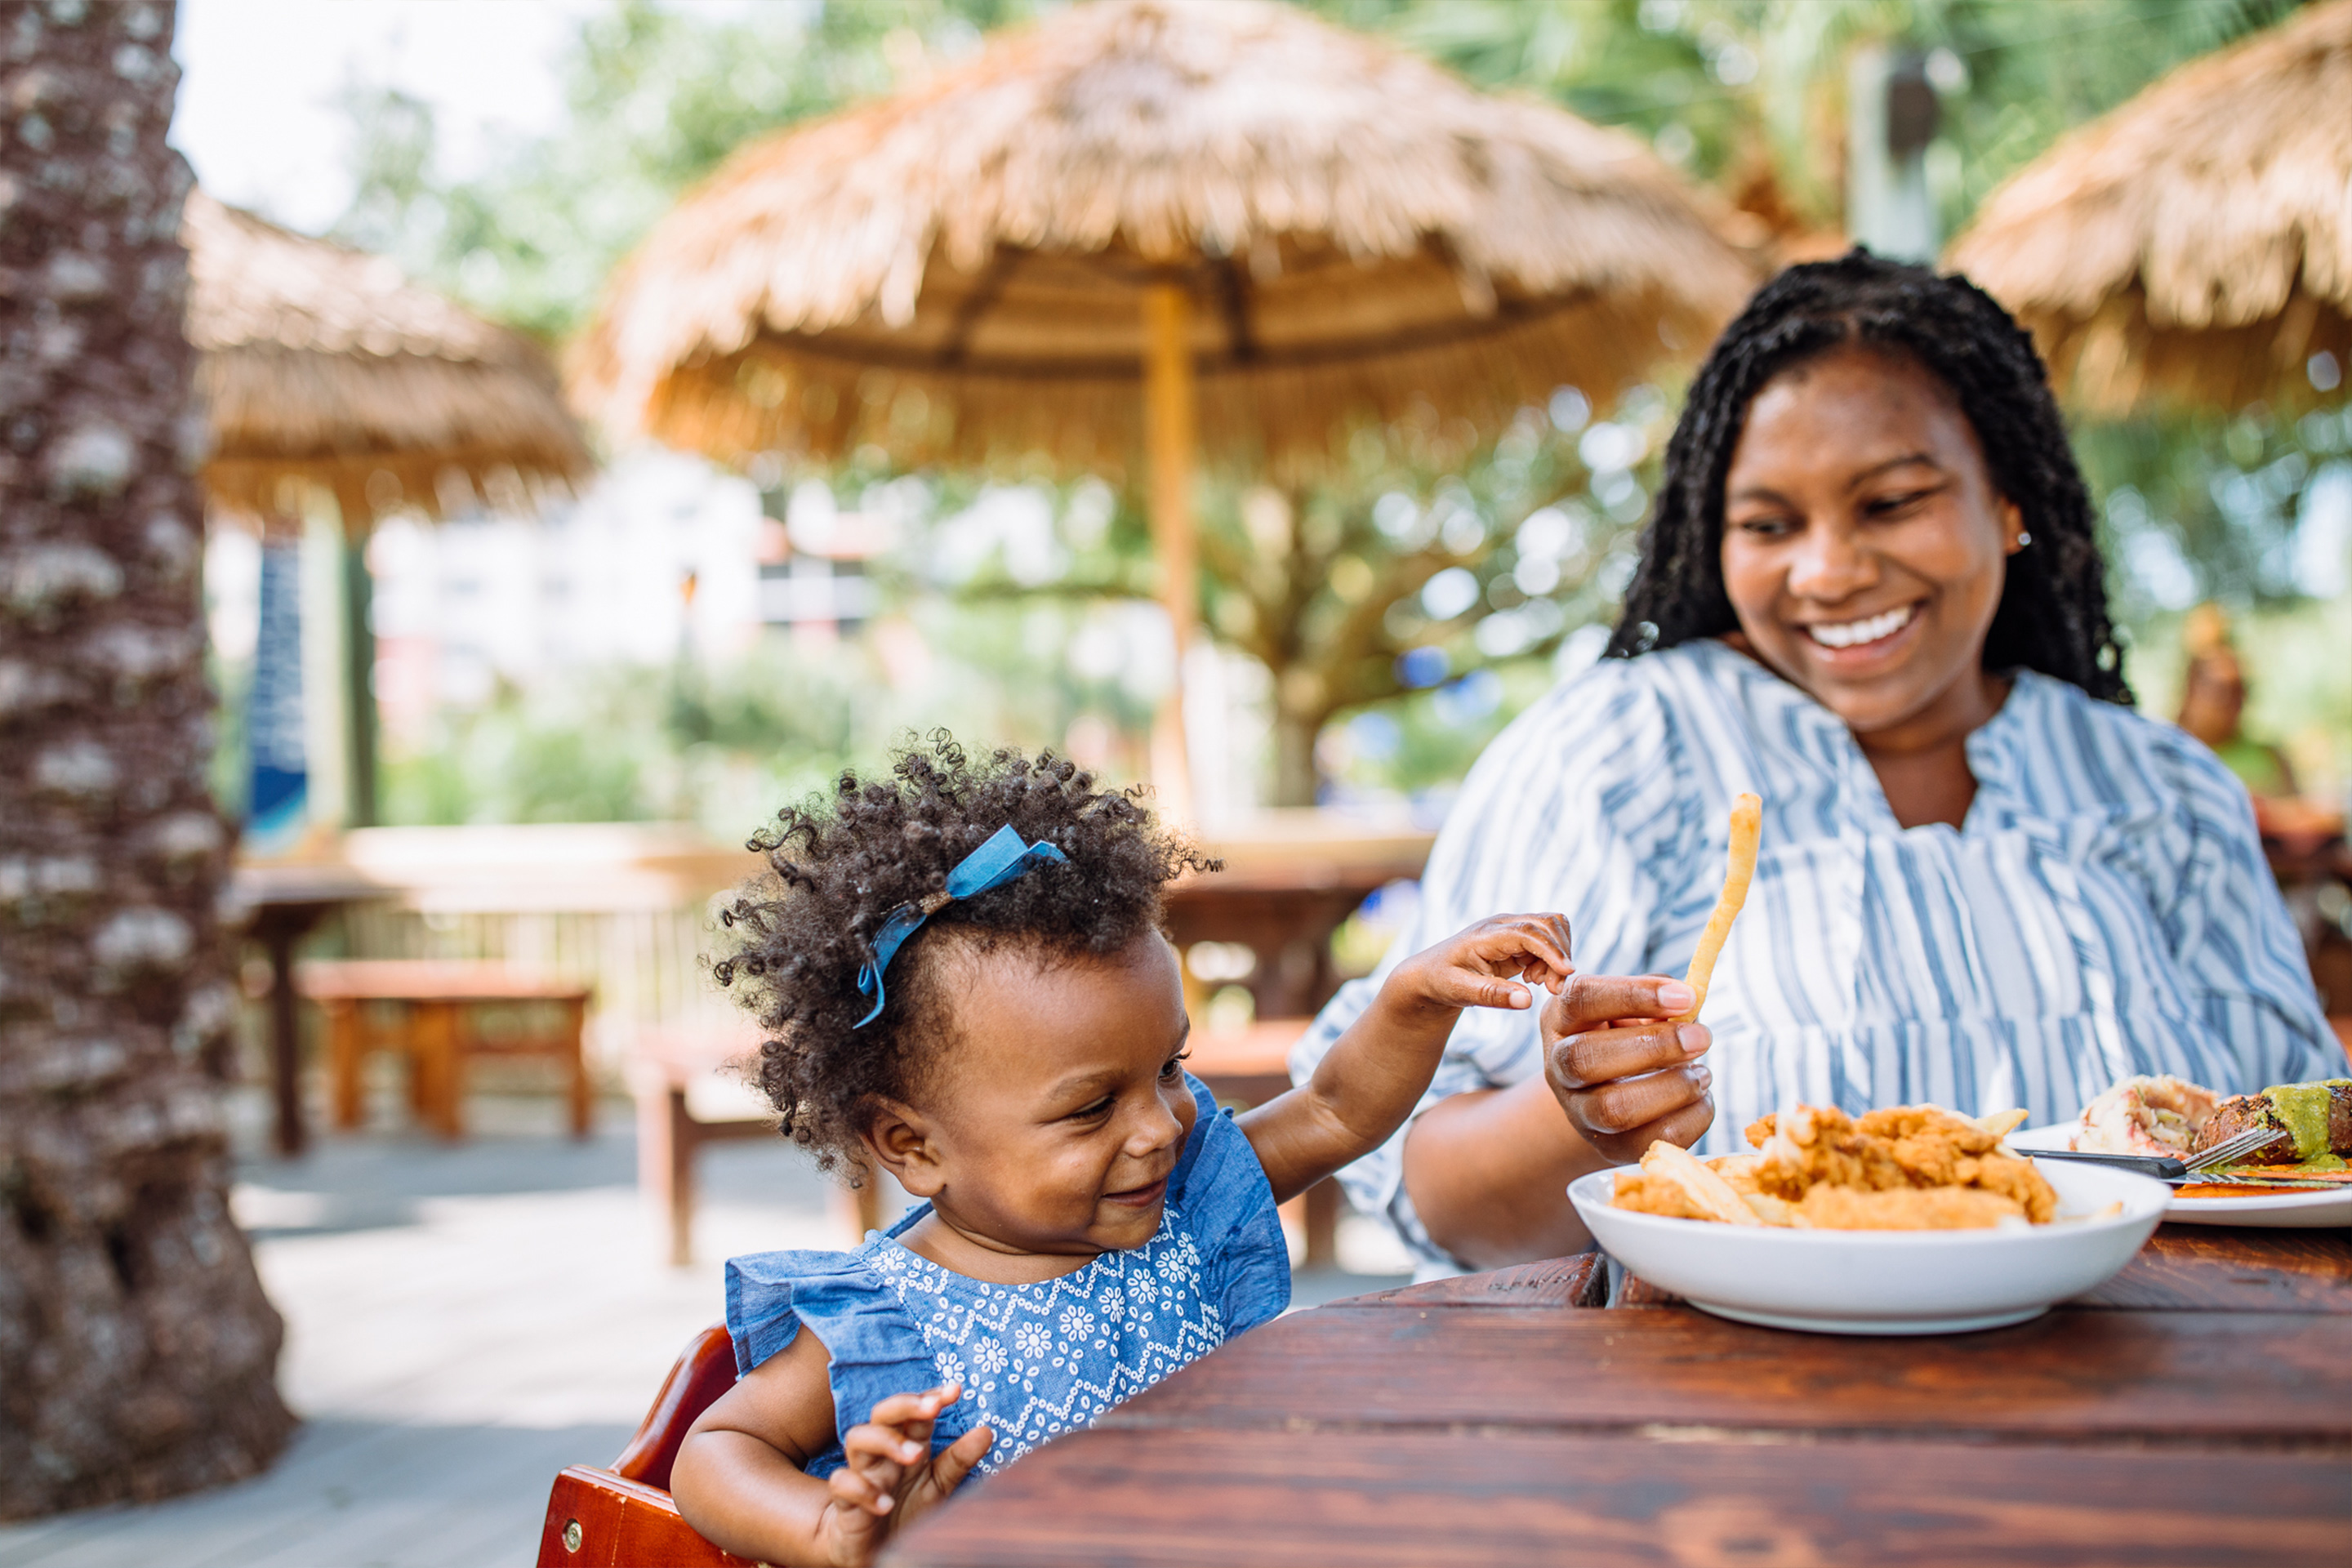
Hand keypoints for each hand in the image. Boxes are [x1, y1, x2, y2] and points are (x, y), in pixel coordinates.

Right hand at [819, 1384, 993, 1565]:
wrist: (874, 1552)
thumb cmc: (906, 1512)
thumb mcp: (938, 1487)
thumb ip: (958, 1461)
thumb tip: (987, 1431)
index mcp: (907, 1445)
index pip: (915, 1412)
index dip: (931, 1397)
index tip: (955, 1390)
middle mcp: (882, 1455)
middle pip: (882, 1414)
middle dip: (905, 1405)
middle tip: (932, 1409)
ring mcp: (862, 1475)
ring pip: (857, 1438)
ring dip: (886, 1442)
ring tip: (915, 1456)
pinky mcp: (845, 1503)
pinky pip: (841, 1483)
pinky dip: (862, 1490)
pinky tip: (885, 1504)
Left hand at [1382, 913, 1574, 1017]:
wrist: (1430, 975)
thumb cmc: (1440, 981)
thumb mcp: (1460, 991)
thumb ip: (1493, 995)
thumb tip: (1528, 1000)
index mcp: (1486, 934)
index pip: (1529, 932)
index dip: (1552, 950)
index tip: (1567, 973)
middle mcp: (1502, 926)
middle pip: (1548, 923)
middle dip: (1560, 954)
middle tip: (1552, 988)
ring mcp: (1511, 930)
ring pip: (1552, 930)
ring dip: (1557, 957)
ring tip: (1540, 983)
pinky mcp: (1518, 941)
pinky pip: (1547, 942)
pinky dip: (1551, 960)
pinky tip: (1533, 979)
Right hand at [1541, 974, 1712, 1163]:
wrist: (1606, 1092)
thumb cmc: (1626, 1035)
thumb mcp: (1633, 1007)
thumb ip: (1660, 995)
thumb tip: (1689, 1003)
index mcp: (1562, 1018)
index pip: (1582, 998)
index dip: (1634, 995)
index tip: (1687, 997)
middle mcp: (1559, 1065)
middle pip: (1586, 1058)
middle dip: (1655, 1046)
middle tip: (1702, 1037)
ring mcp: (1579, 1112)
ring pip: (1615, 1108)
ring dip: (1673, 1088)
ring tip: (1702, 1073)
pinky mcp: (1609, 1147)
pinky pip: (1650, 1141)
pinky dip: (1690, 1118)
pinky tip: (1701, 1098)